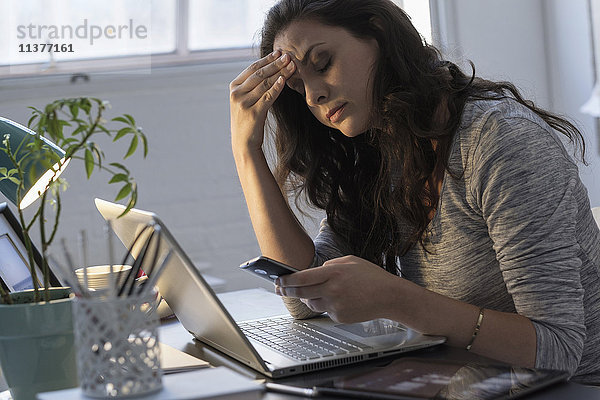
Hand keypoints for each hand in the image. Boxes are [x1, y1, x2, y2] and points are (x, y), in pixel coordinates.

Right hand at [229, 50, 295, 152]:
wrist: (243, 143)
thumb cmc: (248, 120)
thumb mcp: (245, 100)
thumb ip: (252, 85)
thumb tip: (270, 67)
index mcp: (234, 87)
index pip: (252, 69)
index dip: (267, 59)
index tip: (279, 52)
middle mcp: (237, 94)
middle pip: (259, 74)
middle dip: (275, 64)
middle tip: (288, 56)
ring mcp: (244, 103)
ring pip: (265, 84)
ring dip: (280, 73)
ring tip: (291, 66)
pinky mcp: (253, 113)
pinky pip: (267, 97)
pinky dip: (276, 88)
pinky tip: (284, 80)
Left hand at [275, 255, 400, 322]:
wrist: (389, 296)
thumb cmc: (372, 277)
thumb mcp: (350, 261)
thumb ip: (330, 264)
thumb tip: (316, 270)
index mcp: (334, 273)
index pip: (302, 278)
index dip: (287, 280)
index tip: (279, 281)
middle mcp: (332, 289)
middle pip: (301, 293)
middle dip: (287, 291)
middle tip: (280, 290)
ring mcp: (336, 305)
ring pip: (312, 304)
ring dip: (309, 298)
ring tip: (319, 292)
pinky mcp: (340, 317)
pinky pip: (326, 311)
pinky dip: (327, 306)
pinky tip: (341, 300)